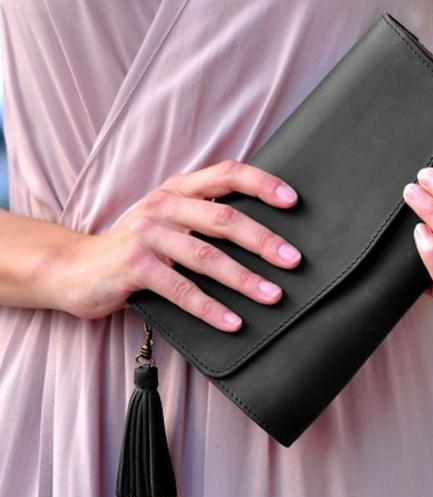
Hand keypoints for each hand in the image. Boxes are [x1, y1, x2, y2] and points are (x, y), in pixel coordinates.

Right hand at [56, 160, 301, 329]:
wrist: (75, 268)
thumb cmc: (136, 248)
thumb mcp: (169, 222)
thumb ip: (203, 219)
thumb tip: (266, 237)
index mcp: (178, 189)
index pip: (227, 174)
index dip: (262, 184)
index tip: (294, 201)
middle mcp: (164, 205)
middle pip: (223, 218)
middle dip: (263, 240)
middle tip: (294, 260)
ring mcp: (147, 234)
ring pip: (205, 255)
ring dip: (243, 278)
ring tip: (273, 295)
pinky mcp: (134, 266)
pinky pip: (180, 289)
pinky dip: (210, 308)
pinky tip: (233, 322)